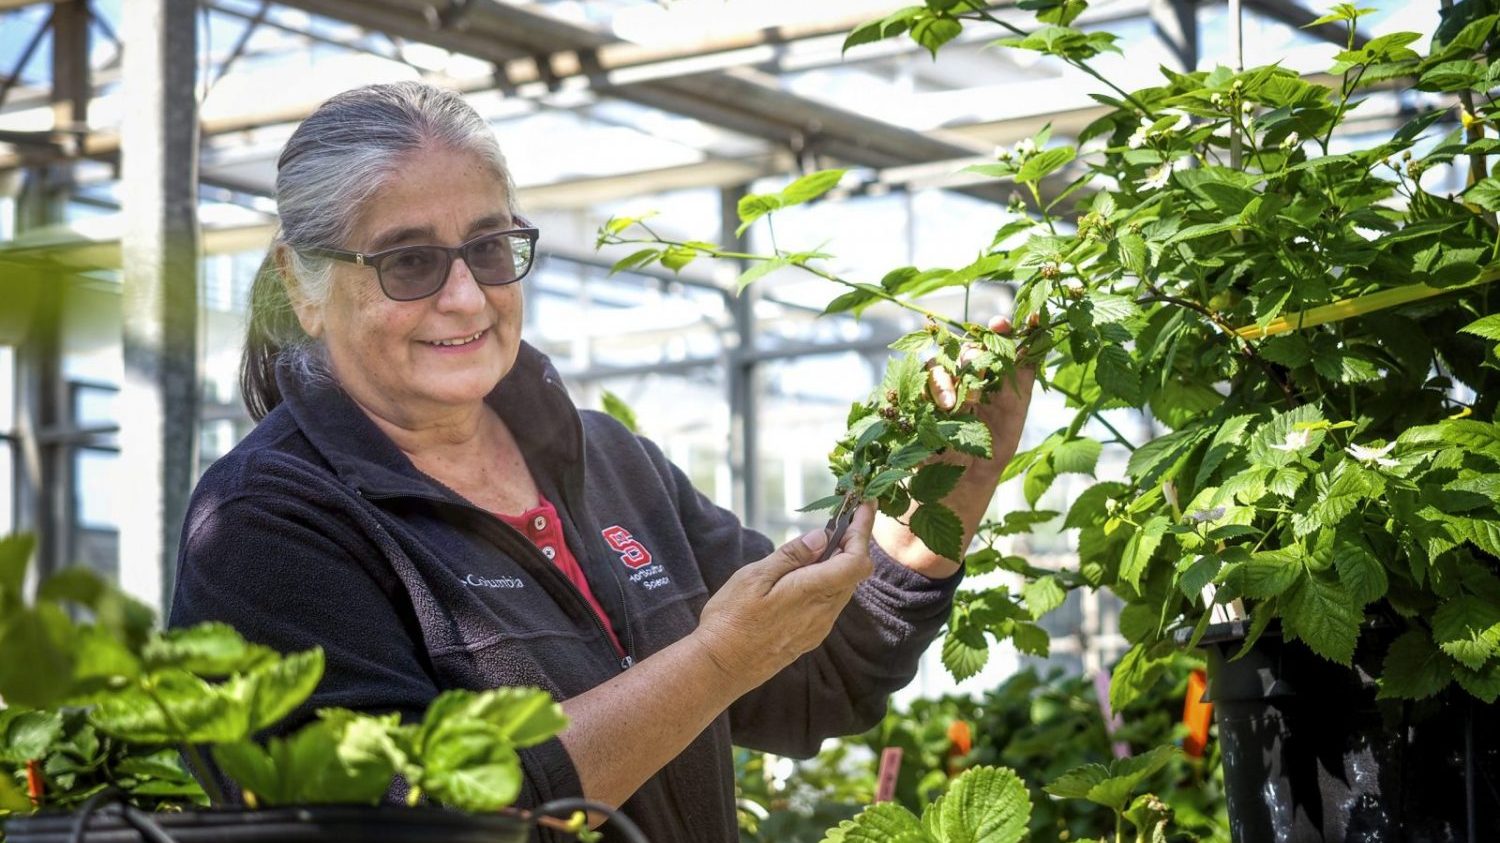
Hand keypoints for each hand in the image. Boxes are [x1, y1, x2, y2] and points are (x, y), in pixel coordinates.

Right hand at [692, 503, 875, 689]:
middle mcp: (823, 611)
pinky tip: (808, 575)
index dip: (864, 531)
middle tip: (840, 519)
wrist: (721, 667)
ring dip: (841, 562)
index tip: (865, 506)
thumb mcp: (755, 577)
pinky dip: (829, 581)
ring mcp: (818, 627)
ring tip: (822, 544)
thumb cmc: (732, 619)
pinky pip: (831, 603)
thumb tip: (822, 537)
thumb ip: (792, 557)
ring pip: (844, 588)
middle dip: (854, 542)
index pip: (856, 559)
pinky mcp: (810, 636)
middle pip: (854, 572)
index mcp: (812, 591)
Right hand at [925, 315, 1035, 472]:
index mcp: (991, 373)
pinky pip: (917, 383)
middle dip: (971, 360)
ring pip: (938, 363)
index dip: (998, 329)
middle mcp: (965, 374)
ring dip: (945, 380)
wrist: (966, 479)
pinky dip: (929, 391)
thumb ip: (1023, 376)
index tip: (1000, 324)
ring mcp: (941, 386)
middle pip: (964, 349)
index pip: (994, 341)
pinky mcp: (919, 399)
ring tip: (952, 405)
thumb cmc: (994, 446)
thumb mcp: (1015, 411)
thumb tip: (1037, 339)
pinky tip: (940, 407)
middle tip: (977, 379)